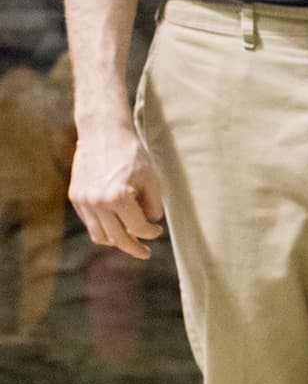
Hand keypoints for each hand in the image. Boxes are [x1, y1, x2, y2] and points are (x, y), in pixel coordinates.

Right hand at [69, 123, 163, 259]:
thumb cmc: (131, 153)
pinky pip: (90, 223)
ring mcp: (83, 200)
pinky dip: (103, 228)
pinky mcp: (75, 196)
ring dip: (116, 241)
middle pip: (118, 240)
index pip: (139, 229)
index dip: (152, 233)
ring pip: (100, 236)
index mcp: (118, 197)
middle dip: (135, 248)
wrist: (102, 131)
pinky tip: (115, 223)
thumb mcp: (152, 180)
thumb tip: (150, 225)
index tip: (157, 231)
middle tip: (145, 252)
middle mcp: (97, 202)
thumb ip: (154, 207)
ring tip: (129, 238)